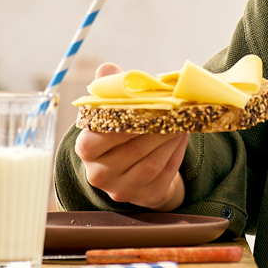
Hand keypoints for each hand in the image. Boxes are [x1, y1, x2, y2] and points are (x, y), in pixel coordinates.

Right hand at [74, 62, 188, 211]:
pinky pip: (164, 176)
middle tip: (174, 112)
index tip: (142, 108)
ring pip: (150, 165)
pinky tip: (182, 139)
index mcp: (86, 149)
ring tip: (182, 123)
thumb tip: (107, 70)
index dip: (120, 125)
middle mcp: (99, 174)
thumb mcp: (111, 108)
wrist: (133, 167)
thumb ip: (108, 88)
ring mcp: (121, 190)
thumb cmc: (120, 130)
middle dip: (155, 130)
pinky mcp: (144, 198)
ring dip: (169, 141)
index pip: (95, 141)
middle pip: (130, 152)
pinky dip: (176, 155)